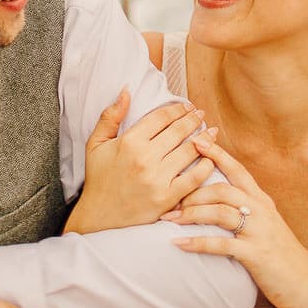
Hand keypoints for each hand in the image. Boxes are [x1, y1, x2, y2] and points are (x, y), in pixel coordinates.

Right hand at [63, 89, 217, 234]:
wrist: (99, 217)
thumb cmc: (99, 178)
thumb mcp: (96, 143)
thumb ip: (110, 115)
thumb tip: (126, 90)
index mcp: (129, 142)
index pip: (161, 117)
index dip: (177, 109)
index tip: (187, 106)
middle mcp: (145, 159)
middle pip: (178, 131)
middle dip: (193, 120)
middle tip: (201, 115)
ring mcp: (158, 179)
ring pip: (189, 151)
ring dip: (204, 139)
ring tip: (211, 132)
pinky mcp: (167, 198)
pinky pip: (194, 178)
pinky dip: (206, 166)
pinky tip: (211, 158)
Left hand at [166, 137, 307, 307]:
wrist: (307, 281)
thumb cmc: (281, 252)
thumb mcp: (265, 222)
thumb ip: (247, 207)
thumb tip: (218, 197)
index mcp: (262, 200)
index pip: (237, 170)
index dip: (217, 154)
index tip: (196, 141)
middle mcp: (261, 210)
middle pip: (222, 189)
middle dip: (193, 191)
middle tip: (169, 198)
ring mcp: (259, 231)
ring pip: (220, 212)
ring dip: (191, 214)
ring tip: (170, 218)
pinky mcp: (256, 254)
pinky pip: (221, 244)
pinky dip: (198, 242)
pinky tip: (179, 243)